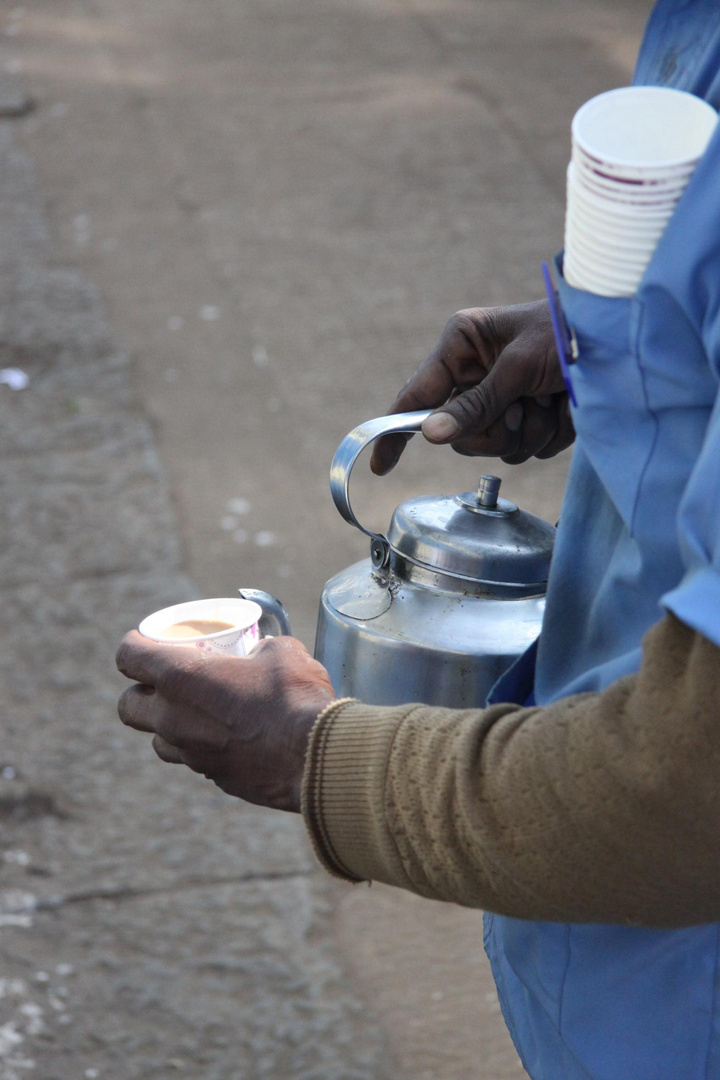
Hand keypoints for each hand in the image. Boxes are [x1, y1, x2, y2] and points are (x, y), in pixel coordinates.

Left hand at [116, 632, 335, 812]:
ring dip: (170, 724)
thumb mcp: (282, 651)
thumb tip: (262, 652)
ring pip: (158, 740)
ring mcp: (191, 753)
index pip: (129, 654)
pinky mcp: (213, 778)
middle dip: (141, 691)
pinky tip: (233, 738)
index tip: (147, 641)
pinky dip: (204, 747)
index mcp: (180, 677)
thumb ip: (261, 648)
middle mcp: (173, 718)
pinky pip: (195, 760)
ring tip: (199, 713)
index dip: (134, 643)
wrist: (315, 757)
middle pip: (129, 706)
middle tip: (166, 681)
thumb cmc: (295, 697)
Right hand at [370, 300, 573, 473]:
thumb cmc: (568, 331)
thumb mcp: (519, 365)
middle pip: (459, 434)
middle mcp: (477, 374)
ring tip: (551, 400)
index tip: (380, 466)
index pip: (416, 396)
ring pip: (495, 447)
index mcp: (463, 346)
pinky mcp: (529, 420)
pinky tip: (564, 408)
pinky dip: (549, 435)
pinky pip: (525, 451)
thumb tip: (431, 435)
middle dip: (494, 428)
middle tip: (522, 407)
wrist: (622, 343)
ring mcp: (503, 401)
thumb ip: (475, 403)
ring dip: (529, 430)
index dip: (396, 432)